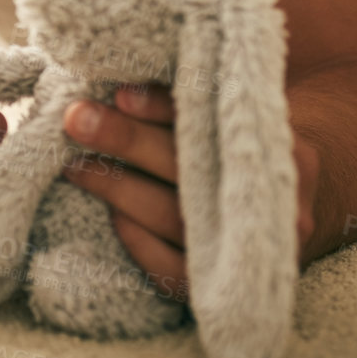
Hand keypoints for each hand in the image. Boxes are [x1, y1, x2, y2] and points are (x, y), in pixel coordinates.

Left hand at [60, 83, 320, 299]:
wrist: (282, 218)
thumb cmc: (238, 151)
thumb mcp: (231, 115)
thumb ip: (195, 94)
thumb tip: (124, 72)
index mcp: (281, 146)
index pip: (216, 120)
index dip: (164, 107)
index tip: (120, 93)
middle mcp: (276, 198)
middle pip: (191, 167)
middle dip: (128, 141)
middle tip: (77, 118)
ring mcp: (252, 247)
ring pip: (174, 216)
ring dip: (117, 189)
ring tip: (74, 164)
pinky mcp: (222, 285)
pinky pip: (170, 267)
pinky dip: (135, 237)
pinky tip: (112, 214)